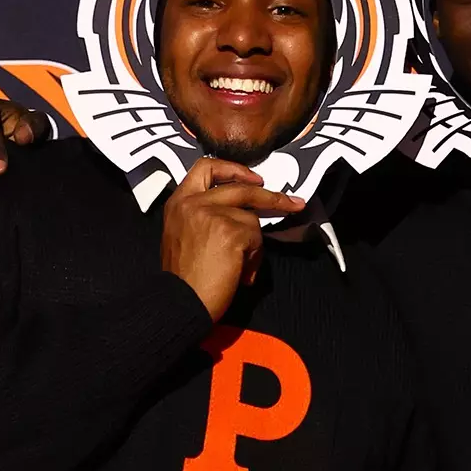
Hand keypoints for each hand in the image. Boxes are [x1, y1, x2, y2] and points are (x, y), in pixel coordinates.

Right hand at [161, 159, 306, 321]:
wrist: (180, 302)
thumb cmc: (185, 279)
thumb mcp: (183, 235)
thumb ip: (204, 216)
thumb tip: (242, 213)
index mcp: (178, 202)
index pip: (206, 167)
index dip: (234, 170)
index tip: (254, 180)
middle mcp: (193, 202)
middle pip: (241, 188)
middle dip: (271, 197)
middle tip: (292, 203)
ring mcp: (211, 214)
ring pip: (251, 219)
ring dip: (253, 245)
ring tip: (239, 267)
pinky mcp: (230, 231)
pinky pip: (256, 238)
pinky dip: (254, 258)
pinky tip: (240, 273)